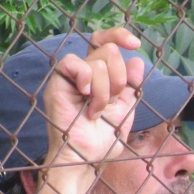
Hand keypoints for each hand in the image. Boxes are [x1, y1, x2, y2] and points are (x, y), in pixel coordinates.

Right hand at [43, 27, 144, 165]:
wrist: (88, 158)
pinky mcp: (57, 83)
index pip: (106, 42)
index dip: (119, 36)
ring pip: (98, 61)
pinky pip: (73, 63)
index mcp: (100, 76)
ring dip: (104, 91)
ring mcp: (70, 77)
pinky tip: (85, 96)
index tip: (135, 44)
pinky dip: (86, 79)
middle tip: (110, 102)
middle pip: (108, 51)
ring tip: (96, 111)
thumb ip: (131, 86)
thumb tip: (136, 61)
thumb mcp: (125, 110)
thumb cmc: (102, 140)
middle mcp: (84, 73)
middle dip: (118, 79)